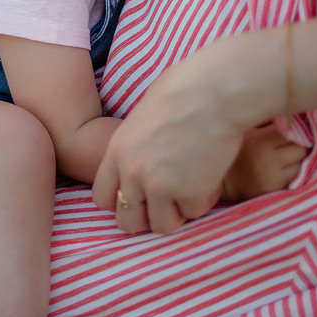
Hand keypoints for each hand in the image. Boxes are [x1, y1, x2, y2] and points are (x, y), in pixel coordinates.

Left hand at [92, 30, 287, 232]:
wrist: (213, 91)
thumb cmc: (183, 90)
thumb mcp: (142, 117)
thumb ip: (135, 146)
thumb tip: (143, 157)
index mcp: (116, 152)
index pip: (102, 198)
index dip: (122, 202)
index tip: (140, 197)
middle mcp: (132, 173)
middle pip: (127, 222)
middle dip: (147, 217)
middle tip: (168, 202)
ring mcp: (159, 186)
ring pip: (162, 225)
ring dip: (178, 211)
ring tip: (192, 187)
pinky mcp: (189, 193)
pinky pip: (194, 212)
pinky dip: (204, 199)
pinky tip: (211, 177)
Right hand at [220, 123, 307, 201]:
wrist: (225, 182)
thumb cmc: (240, 150)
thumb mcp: (249, 131)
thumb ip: (270, 124)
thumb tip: (296, 114)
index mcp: (259, 141)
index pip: (292, 130)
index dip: (296, 128)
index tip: (293, 128)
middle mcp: (267, 160)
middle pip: (301, 148)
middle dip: (300, 145)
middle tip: (292, 144)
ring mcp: (272, 178)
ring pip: (303, 164)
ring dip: (299, 160)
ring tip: (288, 157)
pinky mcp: (276, 191)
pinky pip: (297, 178)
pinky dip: (295, 173)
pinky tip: (284, 170)